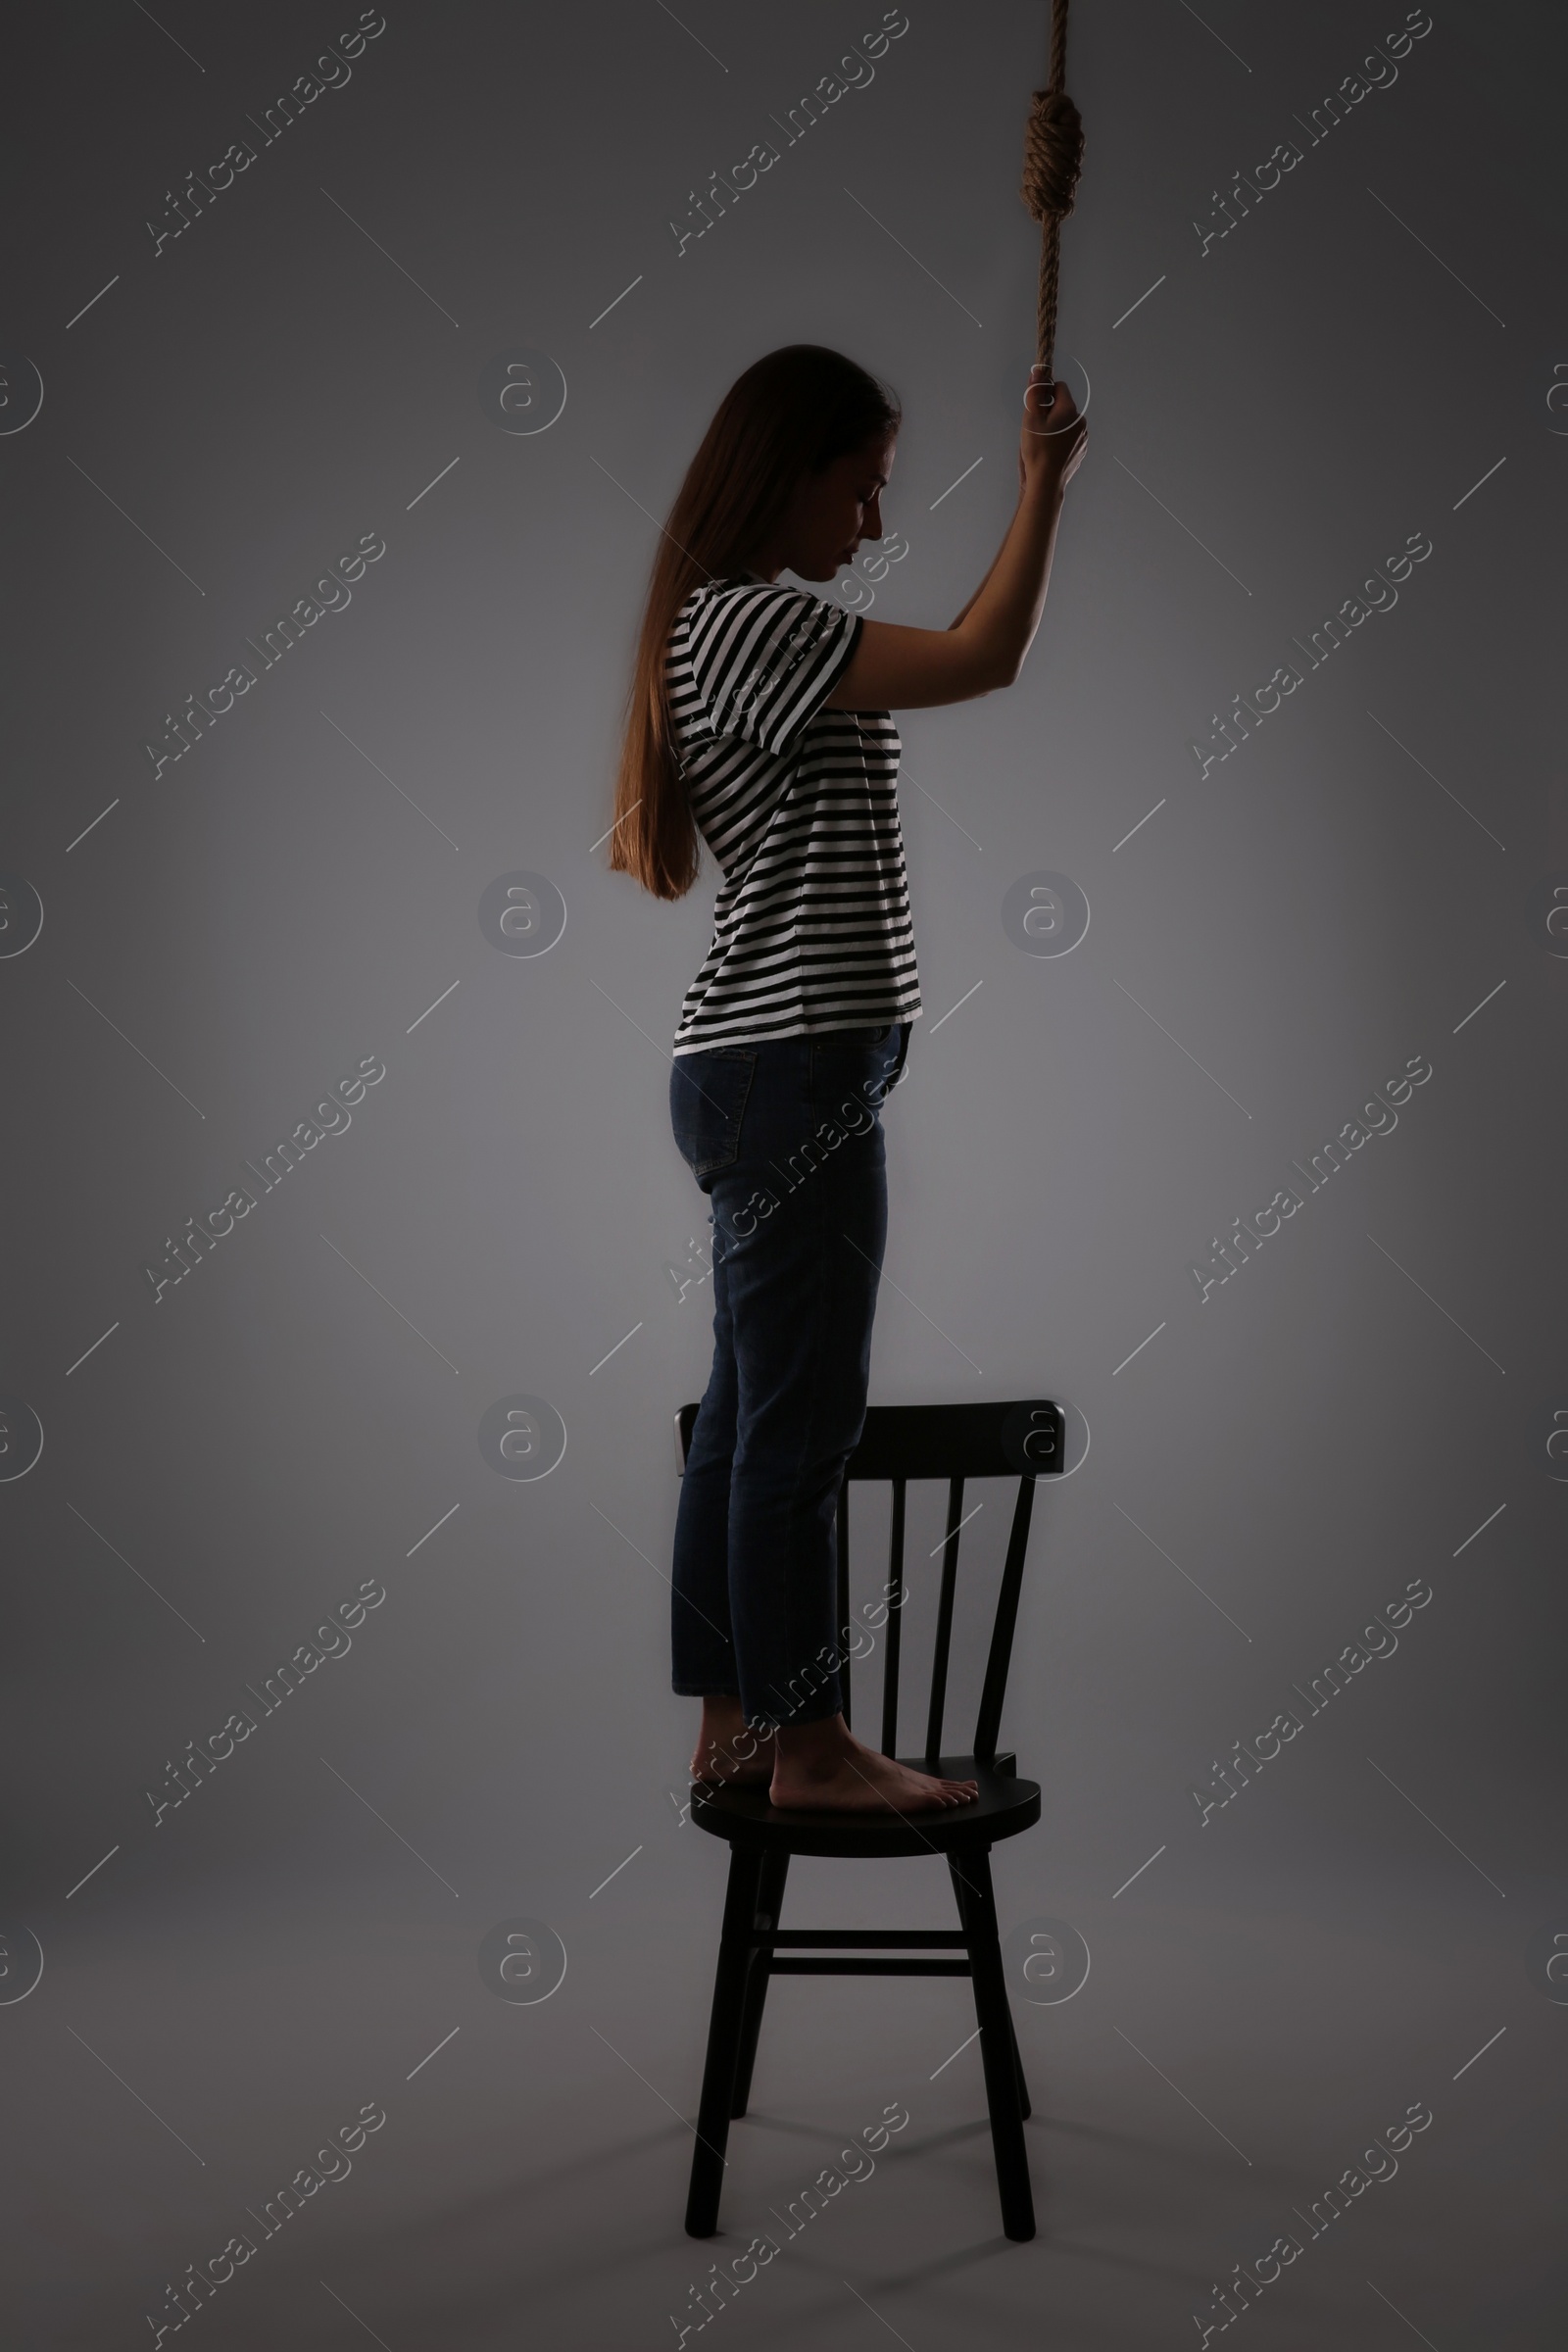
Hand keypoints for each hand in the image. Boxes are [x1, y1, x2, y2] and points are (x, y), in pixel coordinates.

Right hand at [1018, 366, 1086, 494]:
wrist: (1046, 483)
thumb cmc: (1037, 451)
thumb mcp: (1031, 418)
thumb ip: (1035, 392)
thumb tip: (1038, 370)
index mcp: (1069, 410)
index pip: (1060, 387)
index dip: (1046, 393)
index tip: (1037, 407)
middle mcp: (1080, 421)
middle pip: (1064, 406)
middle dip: (1051, 412)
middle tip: (1037, 429)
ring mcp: (1083, 437)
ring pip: (1067, 422)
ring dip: (1056, 427)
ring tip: (1044, 443)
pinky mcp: (1081, 450)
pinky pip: (1071, 437)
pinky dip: (1061, 440)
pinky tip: (1051, 452)